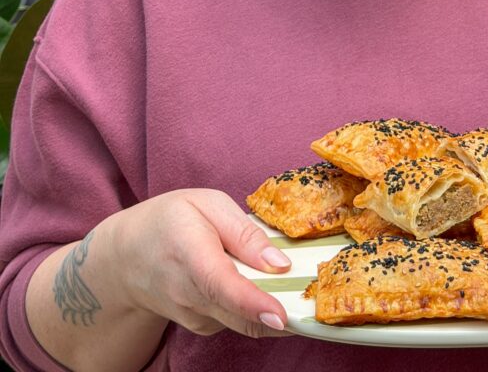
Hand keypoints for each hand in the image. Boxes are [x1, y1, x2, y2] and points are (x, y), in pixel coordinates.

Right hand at [106, 188, 291, 337]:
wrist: (128, 256)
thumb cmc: (170, 220)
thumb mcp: (208, 204)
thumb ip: (245, 233)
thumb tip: (280, 263)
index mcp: (190, 253)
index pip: (222, 284)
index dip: (253, 303)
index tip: (281, 315)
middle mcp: (189, 294)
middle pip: (239, 314)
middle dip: (281, 314)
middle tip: (315, 304)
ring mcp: (193, 316)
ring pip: (243, 323)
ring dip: (274, 313)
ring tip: (297, 290)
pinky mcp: (202, 326)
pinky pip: (238, 322)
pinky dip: (258, 311)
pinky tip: (264, 289)